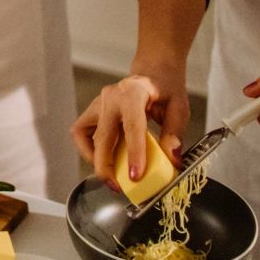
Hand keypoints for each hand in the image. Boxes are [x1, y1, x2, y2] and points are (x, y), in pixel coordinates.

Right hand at [71, 65, 190, 182]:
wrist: (152, 72)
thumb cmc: (165, 88)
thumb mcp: (178, 107)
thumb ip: (175, 132)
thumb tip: (171, 158)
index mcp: (134, 92)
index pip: (132, 126)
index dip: (134, 153)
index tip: (135, 175)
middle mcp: (111, 97)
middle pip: (103, 137)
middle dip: (108, 166)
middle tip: (119, 186)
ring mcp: (98, 104)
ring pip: (86, 136)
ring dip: (95, 159)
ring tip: (111, 174)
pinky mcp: (92, 112)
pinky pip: (81, 134)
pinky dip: (88, 150)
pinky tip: (103, 158)